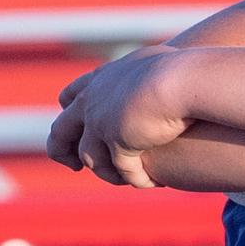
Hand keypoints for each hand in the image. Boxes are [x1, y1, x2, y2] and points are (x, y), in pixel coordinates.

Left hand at [47, 45, 192, 187]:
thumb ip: (151, 69)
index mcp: (100, 80)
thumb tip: (165, 66)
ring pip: (90, 158)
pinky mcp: (121, 144)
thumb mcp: (158, 62)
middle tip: (74, 165)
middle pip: (62, 131)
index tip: (77, 126)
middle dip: (62, 151)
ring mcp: (102, 124)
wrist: (182, 79)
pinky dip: (136, 179)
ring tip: (124, 180)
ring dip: (106, 172)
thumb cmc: (180, 67)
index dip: (70, 112)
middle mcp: (93, 102)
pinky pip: (123, 170)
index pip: (72, 96)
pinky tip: (150, 183)